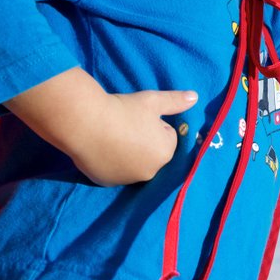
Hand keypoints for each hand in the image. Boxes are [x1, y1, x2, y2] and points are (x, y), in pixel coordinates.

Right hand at [73, 89, 198, 185]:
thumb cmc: (124, 110)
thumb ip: (176, 101)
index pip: (167, 137)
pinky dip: (111, 162)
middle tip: (125, 126)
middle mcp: (150, 172)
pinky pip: (115, 170)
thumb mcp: (153, 101)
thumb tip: (194, 97)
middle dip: (143, 141)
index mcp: (165, 153)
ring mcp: (127, 179)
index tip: (139, 118)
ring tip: (111, 135)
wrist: (85, 123)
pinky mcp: (107, 182)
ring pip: (133, 163)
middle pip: (151, 152)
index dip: (154, 124)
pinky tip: (101, 147)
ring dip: (128, 153)